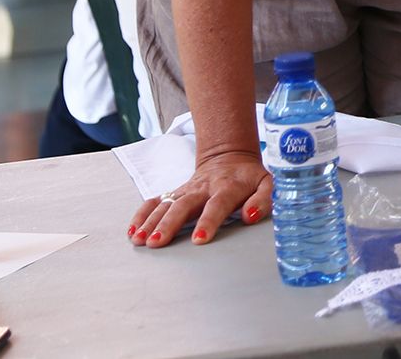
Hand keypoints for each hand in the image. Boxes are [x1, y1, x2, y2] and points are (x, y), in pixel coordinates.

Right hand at [128, 149, 270, 247]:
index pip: (217, 205)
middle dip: (169, 224)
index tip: (199, 239)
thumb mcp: (267, 183)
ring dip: (151, 222)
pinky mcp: (175, 192)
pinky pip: (155, 201)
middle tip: (157, 242)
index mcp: (227, 187)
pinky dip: (142, 214)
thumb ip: (263, 200)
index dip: (208, 221)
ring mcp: (186, 189)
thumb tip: (251, 216)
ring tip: (140, 240)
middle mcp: (203, 188)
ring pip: (166, 204)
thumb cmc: (249, 176)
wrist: (230, 156)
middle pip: (183, 205)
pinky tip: (133, 230)